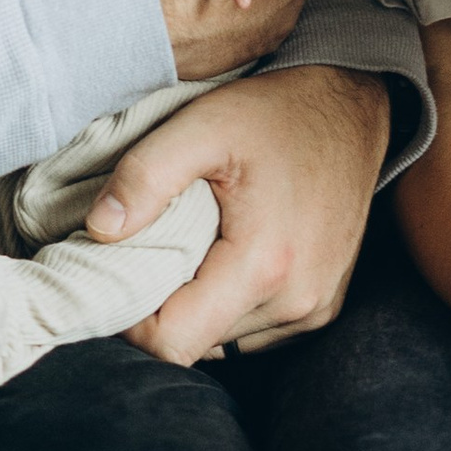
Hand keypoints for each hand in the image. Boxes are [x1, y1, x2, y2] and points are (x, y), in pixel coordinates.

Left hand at [95, 66, 389, 358]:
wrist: (352, 107)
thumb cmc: (277, 113)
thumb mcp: (203, 125)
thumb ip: (145, 176)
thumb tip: (98, 230)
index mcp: (264, 266)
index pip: (172, 343)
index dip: (129, 318)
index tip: (116, 273)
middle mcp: (295, 303)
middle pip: (195, 343)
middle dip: (161, 306)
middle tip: (151, 248)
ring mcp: (314, 310)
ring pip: (223, 342)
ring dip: (196, 306)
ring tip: (193, 246)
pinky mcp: (322, 307)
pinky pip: (253, 330)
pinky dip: (227, 304)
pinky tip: (225, 255)